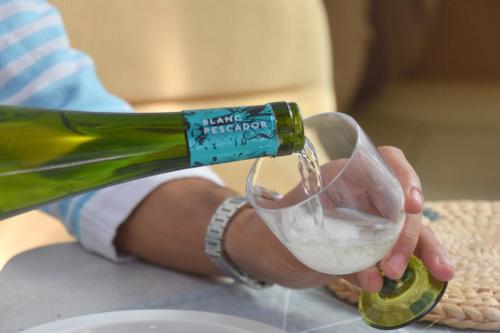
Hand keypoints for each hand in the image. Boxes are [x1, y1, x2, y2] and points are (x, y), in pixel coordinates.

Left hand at [225, 146, 454, 290]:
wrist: (271, 249)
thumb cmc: (277, 228)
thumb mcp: (295, 231)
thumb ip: (328, 249)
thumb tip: (369, 278)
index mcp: (343, 174)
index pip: (386, 161)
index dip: (404, 178)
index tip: (411, 205)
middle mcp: (363, 192)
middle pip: (401, 202)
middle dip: (405, 234)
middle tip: (392, 267)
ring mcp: (371, 217)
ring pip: (409, 226)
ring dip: (423, 249)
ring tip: (439, 273)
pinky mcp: (373, 241)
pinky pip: (401, 247)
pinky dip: (416, 262)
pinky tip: (431, 276)